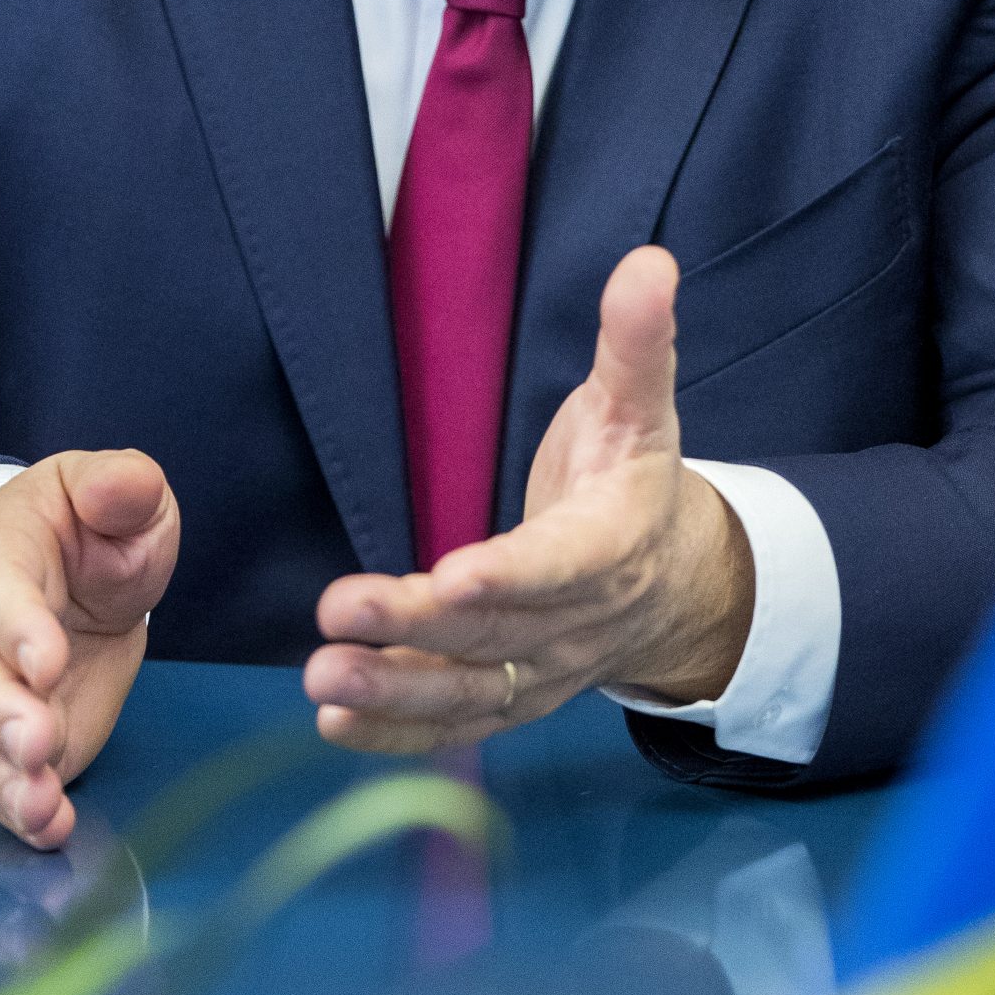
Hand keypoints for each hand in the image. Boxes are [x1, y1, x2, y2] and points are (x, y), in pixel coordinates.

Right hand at [0, 449, 179, 848]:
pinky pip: (1, 779)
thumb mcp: (113, 491)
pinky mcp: (9, 742)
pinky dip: (21, 809)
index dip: (16, 627)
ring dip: (4, 776)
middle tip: (38, 742)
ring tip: (40, 805)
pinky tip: (51, 827)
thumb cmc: (87, 529)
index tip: (46, 662)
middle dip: (0, 712)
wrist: (69, 573)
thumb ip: (120, 487)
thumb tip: (124, 484)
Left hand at [305, 247, 755, 752]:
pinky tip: (335, 724)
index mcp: (612, 543)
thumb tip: (650, 261)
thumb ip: (636, 340)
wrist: (672, 577)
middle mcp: (578, 621)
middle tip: (337, 611)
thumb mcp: (641, 403)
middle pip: (496, 632)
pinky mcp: (510, 696)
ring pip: (469, 691)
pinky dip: (397, 733)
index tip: (454, 576)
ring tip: (322, 678)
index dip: (513, 575)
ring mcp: (543, 669)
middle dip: (416, 626)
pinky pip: (456, 722)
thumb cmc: (631, 474)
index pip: (562, 567)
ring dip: (393, 690)